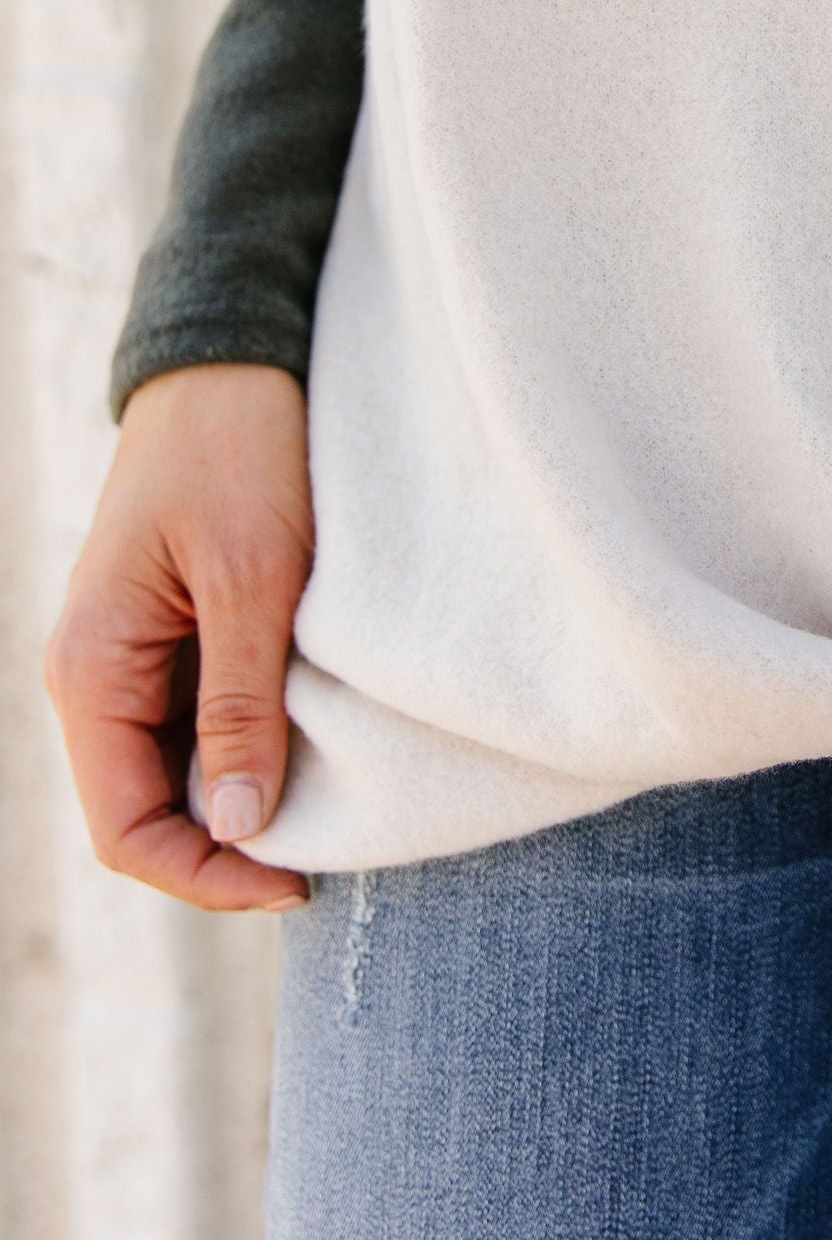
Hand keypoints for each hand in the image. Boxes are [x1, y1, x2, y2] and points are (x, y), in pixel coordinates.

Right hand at [44, 364, 311, 910]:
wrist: (232, 359)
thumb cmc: (238, 453)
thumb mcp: (253, 579)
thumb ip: (240, 705)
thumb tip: (237, 828)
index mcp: (90, 672)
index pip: (127, 830)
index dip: (206, 876)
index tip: (299, 879)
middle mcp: (98, 679)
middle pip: (150, 815)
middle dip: (230, 849)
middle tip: (332, 852)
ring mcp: (134, 661)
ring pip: (179, 776)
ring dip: (246, 801)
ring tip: (333, 807)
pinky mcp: (174, 637)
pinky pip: (201, 726)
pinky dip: (252, 750)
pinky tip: (315, 750)